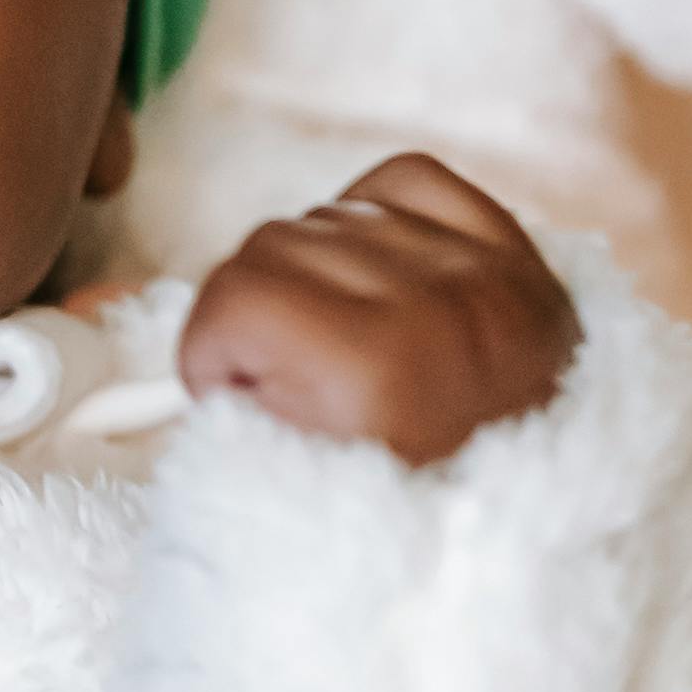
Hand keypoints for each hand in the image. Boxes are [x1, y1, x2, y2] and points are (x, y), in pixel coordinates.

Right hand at [175, 155, 572, 468]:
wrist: (533, 509)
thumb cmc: (405, 503)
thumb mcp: (300, 478)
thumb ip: (227, 401)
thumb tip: (158, 326)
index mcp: (372, 368)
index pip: (235, 295)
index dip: (214, 349)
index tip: (235, 389)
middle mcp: (428, 303)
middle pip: (272, 244)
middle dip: (259, 308)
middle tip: (290, 369)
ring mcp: (476, 268)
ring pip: (328, 214)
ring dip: (314, 268)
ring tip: (341, 331)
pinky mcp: (509, 247)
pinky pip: (401, 181)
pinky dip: (372, 213)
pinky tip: (373, 270)